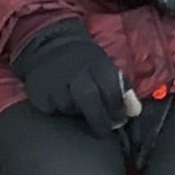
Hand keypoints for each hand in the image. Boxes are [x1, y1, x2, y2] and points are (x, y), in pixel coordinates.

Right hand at [13, 16, 134, 137]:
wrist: (50, 43)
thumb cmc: (85, 61)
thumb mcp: (105, 65)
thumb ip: (121, 87)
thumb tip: (134, 111)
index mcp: (97, 64)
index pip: (111, 92)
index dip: (117, 110)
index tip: (119, 120)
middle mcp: (76, 72)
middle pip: (90, 101)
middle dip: (99, 120)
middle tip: (103, 131)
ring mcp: (56, 81)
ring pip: (69, 108)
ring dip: (76, 112)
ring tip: (78, 107)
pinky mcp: (40, 91)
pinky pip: (52, 108)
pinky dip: (58, 109)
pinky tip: (60, 101)